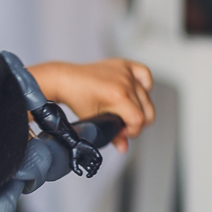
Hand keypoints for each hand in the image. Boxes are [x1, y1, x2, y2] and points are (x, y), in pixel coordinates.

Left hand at [30, 59, 154, 151]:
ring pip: (146, 96)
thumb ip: (112, 135)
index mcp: (117, 95)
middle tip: (122, 122)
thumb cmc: (76, 98)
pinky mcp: (123, 64)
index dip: (133, 130)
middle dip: (136, 121)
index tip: (124, 132)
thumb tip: (124, 148)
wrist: (65, 80)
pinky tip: (133, 92)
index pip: (139, 119)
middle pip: (146, 110)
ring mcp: (125, 72)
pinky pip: (145, 74)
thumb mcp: (95, 120)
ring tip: (123, 110)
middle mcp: (124, 82)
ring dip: (138, 106)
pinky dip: (144, 84)